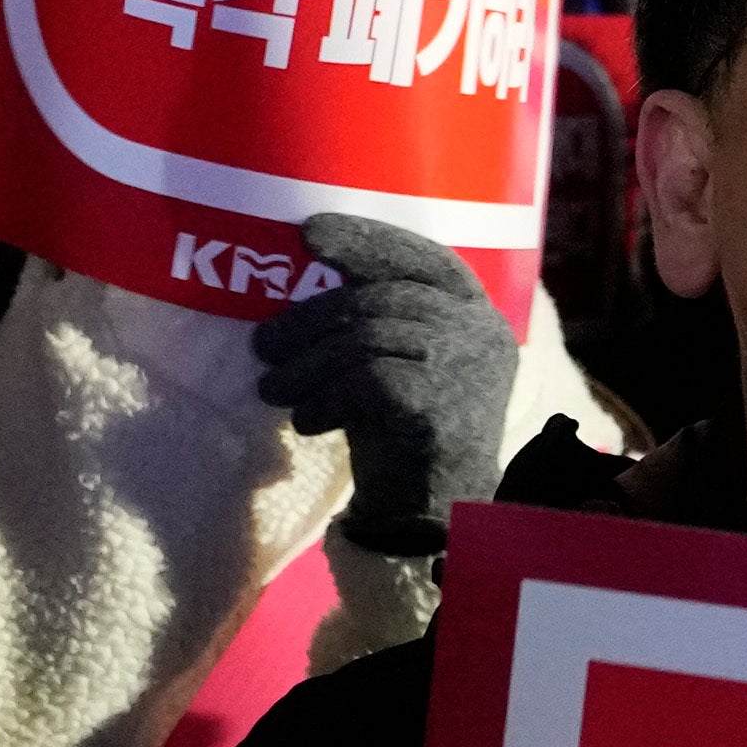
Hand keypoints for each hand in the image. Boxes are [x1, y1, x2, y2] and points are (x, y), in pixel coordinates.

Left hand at [261, 213, 517, 553]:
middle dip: (310, 319)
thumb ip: (373, 317)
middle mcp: (483, 334)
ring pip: (364, 342)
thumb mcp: (394, 360)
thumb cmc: (402, 430)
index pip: (427, 257)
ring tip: (272, 389)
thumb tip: (303, 265)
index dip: (368, 240)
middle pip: (381, 300)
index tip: (308, 232)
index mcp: (478, 313)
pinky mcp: (441, 410)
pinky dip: (323, 400)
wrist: (431, 514)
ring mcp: (467, 371)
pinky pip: (364, 383)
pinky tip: (305, 420)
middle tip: (263, 345)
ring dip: (305, 367)